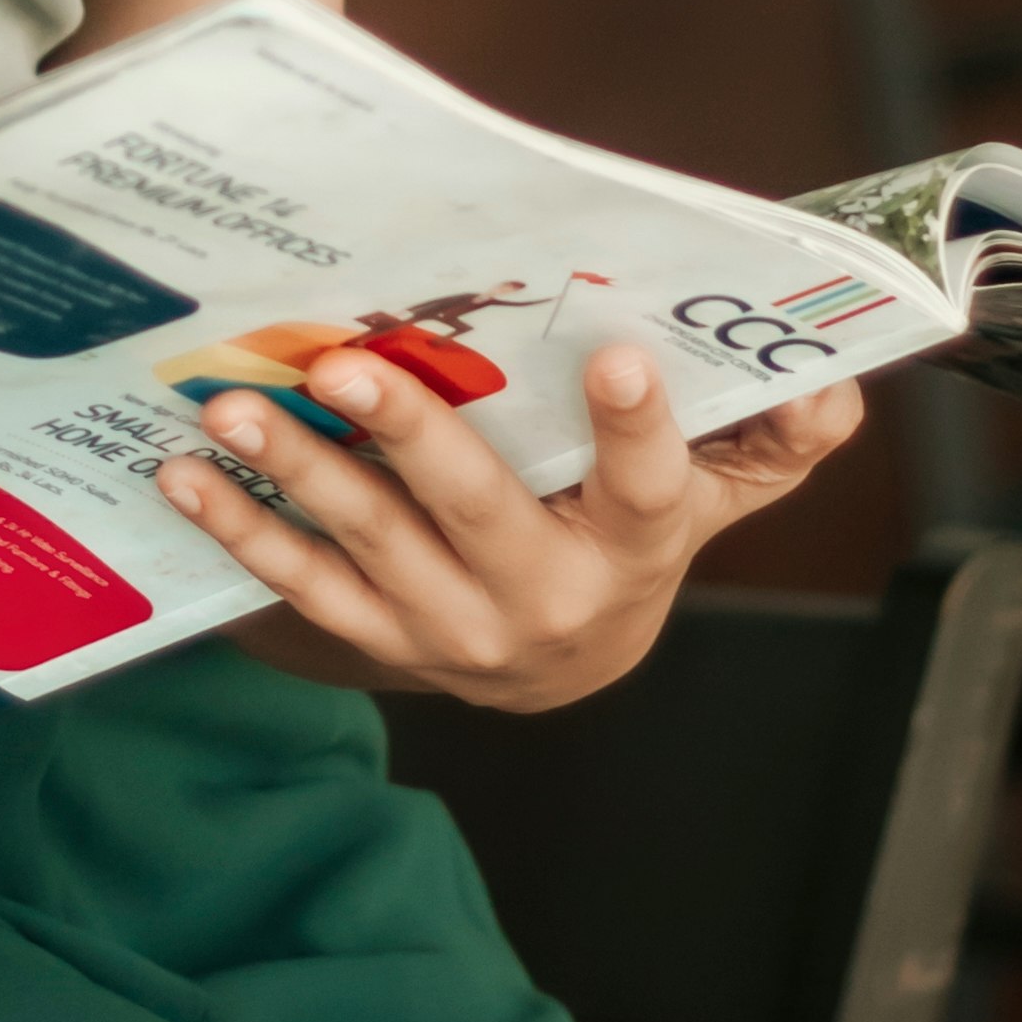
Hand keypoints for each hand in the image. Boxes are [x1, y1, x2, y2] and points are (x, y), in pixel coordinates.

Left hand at [158, 344, 860, 712]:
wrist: (566, 665)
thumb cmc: (634, 537)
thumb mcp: (717, 493)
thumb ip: (772, 438)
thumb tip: (835, 379)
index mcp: (640, 542)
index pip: (649, 484)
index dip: (633, 427)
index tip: (609, 356)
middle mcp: (547, 596)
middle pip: (477, 508)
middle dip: (409, 432)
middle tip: (345, 362)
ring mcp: (456, 631)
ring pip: (371, 548)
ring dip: (295, 473)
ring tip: (233, 406)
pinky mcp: (385, 643)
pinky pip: (305, 588)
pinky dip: (244, 531)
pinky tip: (186, 475)